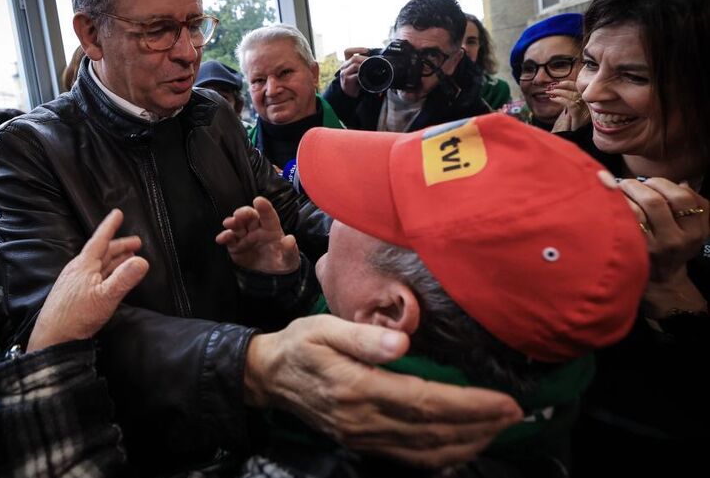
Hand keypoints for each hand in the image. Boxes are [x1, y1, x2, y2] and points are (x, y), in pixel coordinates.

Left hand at [27, 209, 149, 351]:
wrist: (52, 338)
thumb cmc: (76, 316)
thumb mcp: (105, 297)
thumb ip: (124, 279)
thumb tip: (143, 261)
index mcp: (85, 265)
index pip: (100, 240)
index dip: (110, 226)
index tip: (118, 213)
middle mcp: (79, 270)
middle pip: (103, 252)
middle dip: (120, 246)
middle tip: (137, 243)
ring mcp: (76, 282)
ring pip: (100, 265)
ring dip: (115, 260)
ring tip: (129, 258)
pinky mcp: (75, 294)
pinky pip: (95, 276)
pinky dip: (108, 272)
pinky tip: (111, 278)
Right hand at [215, 196, 299, 273]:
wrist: (271, 276)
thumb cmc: (283, 261)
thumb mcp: (290, 258)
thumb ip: (290, 249)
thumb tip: (290, 239)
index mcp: (272, 228)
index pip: (268, 215)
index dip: (264, 207)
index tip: (258, 200)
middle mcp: (257, 229)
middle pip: (249, 216)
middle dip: (244, 212)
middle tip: (240, 214)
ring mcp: (245, 236)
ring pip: (237, 225)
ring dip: (233, 222)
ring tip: (229, 223)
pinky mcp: (235, 246)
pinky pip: (229, 239)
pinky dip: (224, 237)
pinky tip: (222, 238)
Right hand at [244, 315, 522, 467]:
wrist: (269, 377)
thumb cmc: (300, 344)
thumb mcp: (323, 328)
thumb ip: (362, 336)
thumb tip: (401, 342)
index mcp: (358, 389)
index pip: (425, 402)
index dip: (470, 405)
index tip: (506, 401)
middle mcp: (365, 421)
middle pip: (434, 431)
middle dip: (481, 425)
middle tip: (517, 414)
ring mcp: (364, 438)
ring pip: (427, 451)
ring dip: (469, 443)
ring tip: (500, 428)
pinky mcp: (363, 444)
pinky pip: (412, 459)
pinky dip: (444, 456)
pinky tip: (464, 446)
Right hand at [339, 47, 369, 97]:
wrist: (348, 94)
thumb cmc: (355, 82)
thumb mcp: (357, 71)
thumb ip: (363, 65)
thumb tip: (377, 60)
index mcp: (347, 62)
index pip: (348, 51)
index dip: (357, 49)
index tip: (367, 50)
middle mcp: (344, 66)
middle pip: (353, 58)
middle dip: (364, 58)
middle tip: (372, 60)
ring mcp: (345, 73)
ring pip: (354, 65)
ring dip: (363, 65)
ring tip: (369, 67)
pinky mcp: (347, 80)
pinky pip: (356, 75)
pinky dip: (362, 74)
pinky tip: (365, 75)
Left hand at [549, 80, 588, 131]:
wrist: (561, 140)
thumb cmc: (562, 128)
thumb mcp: (565, 112)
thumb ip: (567, 101)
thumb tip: (559, 89)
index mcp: (586, 105)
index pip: (580, 89)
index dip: (569, 84)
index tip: (558, 83)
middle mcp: (588, 109)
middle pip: (579, 91)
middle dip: (564, 87)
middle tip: (551, 88)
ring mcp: (585, 114)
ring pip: (575, 96)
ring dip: (560, 92)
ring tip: (550, 93)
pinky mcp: (579, 120)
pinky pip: (572, 105)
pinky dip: (562, 100)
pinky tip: (553, 99)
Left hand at [619, 178, 708, 316]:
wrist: (661, 279)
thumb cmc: (674, 245)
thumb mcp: (694, 228)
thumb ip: (693, 203)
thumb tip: (682, 182)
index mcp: (695, 231)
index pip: (683, 198)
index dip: (663, 183)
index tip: (651, 182)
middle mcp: (675, 240)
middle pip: (655, 201)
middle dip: (638, 186)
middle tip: (628, 183)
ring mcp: (653, 247)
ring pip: (636, 210)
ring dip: (623, 195)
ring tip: (619, 191)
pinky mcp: (633, 251)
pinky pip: (623, 221)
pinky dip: (616, 207)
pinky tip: (611, 204)